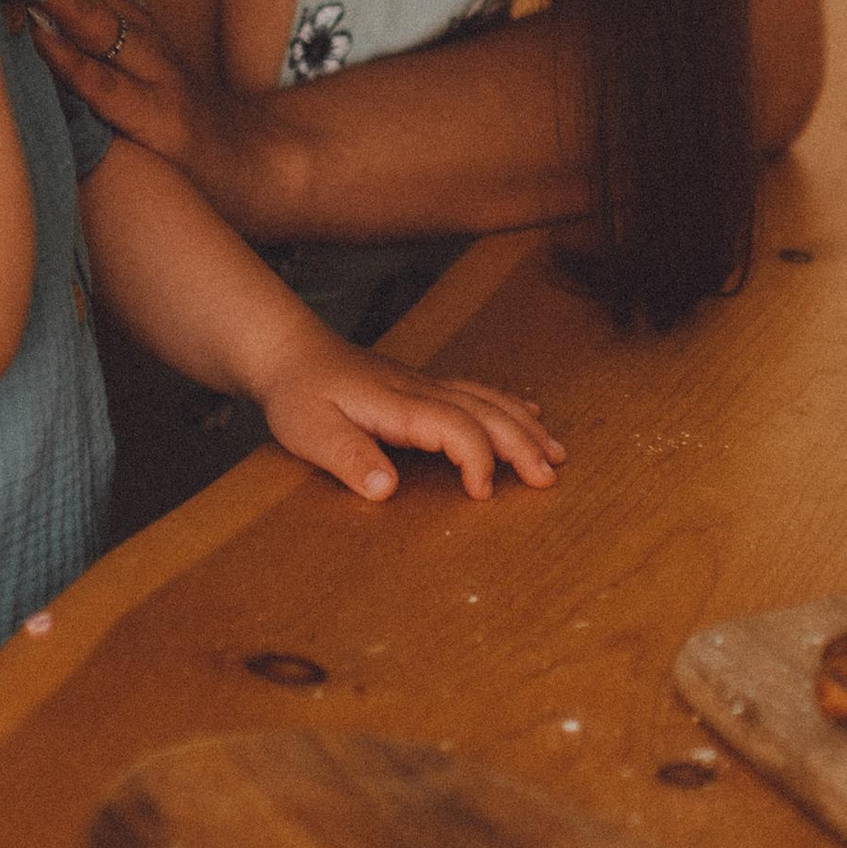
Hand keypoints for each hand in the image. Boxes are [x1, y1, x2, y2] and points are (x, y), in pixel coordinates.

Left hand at [0, 0, 283, 226]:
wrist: (253, 161)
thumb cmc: (170, 114)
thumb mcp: (119, 67)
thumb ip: (68, 40)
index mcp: (117, 14)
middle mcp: (131, 28)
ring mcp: (147, 69)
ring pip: (85, 15)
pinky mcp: (158, 117)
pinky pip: (106, 87)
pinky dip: (71, 62)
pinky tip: (40, 42)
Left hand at [254, 348, 564, 504]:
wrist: (290, 351)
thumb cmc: (299, 394)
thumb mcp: (309, 431)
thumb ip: (348, 458)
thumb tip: (387, 489)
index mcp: (399, 404)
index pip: (456, 427)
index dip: (477, 460)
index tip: (481, 495)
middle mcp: (421, 390)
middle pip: (485, 411)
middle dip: (522, 444)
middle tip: (550, 478)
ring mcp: (426, 384)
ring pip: (488, 399)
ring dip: (524, 426)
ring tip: (556, 452)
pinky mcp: (423, 386)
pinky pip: (477, 392)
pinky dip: (509, 404)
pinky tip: (529, 412)